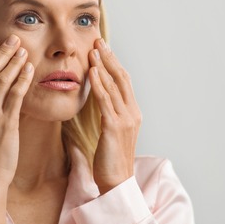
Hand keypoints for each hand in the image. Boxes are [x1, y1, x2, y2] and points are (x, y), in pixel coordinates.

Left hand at [88, 38, 140, 193]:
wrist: (117, 182)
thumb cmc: (111, 160)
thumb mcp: (112, 133)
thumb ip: (109, 114)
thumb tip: (99, 99)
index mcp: (133, 114)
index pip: (124, 82)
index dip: (114, 63)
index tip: (103, 49)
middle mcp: (133, 113)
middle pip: (121, 78)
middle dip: (109, 58)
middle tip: (98, 41)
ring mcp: (125, 120)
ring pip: (114, 86)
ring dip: (102, 66)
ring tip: (93, 50)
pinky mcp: (114, 127)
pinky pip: (105, 101)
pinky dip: (98, 84)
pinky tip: (91, 72)